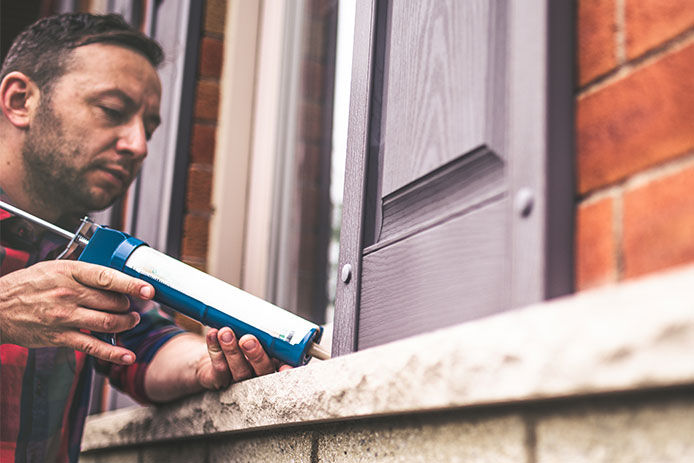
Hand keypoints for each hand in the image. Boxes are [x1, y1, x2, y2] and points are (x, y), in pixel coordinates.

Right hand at [0, 260, 152, 363]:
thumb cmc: (27, 285)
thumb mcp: (54, 268)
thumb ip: (82, 272)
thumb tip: (112, 276)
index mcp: (70, 273)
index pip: (108, 277)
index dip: (132, 284)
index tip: (149, 289)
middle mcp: (69, 294)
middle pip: (113, 302)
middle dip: (130, 306)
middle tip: (134, 306)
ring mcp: (65, 317)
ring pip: (108, 322)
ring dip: (127, 324)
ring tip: (131, 321)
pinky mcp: (60, 337)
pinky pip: (92, 346)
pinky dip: (112, 353)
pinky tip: (126, 356)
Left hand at [195, 327, 291, 389]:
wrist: (213, 359)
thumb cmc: (240, 343)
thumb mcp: (255, 335)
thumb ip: (260, 326)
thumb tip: (260, 305)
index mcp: (271, 365)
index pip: (284, 371)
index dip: (286, 370)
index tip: (285, 365)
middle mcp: (257, 376)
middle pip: (262, 371)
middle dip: (256, 355)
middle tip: (248, 340)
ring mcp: (238, 381)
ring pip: (239, 371)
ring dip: (232, 350)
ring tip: (225, 332)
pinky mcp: (219, 380)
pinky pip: (219, 368)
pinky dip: (214, 349)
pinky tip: (213, 335)